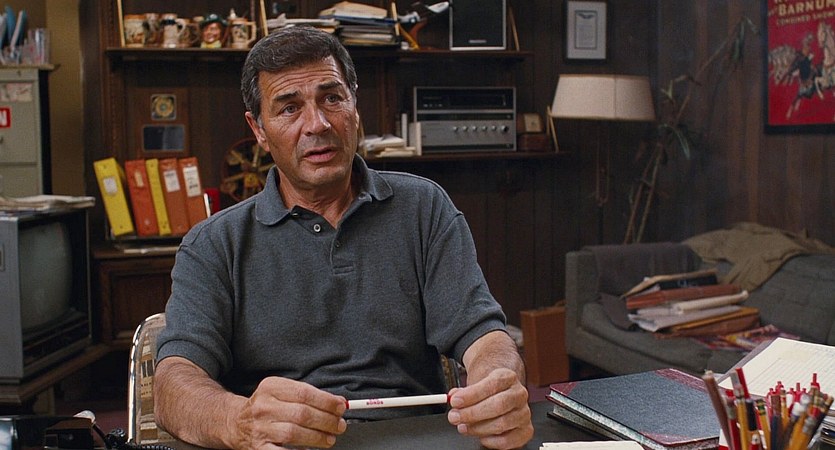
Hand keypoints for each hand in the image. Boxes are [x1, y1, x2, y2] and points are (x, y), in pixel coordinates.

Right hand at [229, 376, 346, 448]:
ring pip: (294, 433)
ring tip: (329, 439)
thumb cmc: (267, 407)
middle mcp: (264, 406)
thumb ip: (309, 396)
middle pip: (302, 413)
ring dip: (317, 437)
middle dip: (326, 421)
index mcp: (271, 387)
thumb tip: (338, 403)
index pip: (305, 393)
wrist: (236, 423)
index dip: (326, 401)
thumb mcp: (282, 393)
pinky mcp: (259, 447)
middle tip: (339, 425)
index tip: (341, 407)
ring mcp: (260, 428)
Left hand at [446, 368, 532, 448]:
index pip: (492, 385)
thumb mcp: (475, 383)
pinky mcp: (526, 430)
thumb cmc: (487, 390)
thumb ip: (462, 391)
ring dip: (478, 428)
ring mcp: (524, 413)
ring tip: (464, 427)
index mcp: (508, 377)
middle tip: (455, 417)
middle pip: (498, 405)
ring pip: (502, 424)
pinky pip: (509, 440)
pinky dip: (492, 441)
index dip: (472, 394)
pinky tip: (481, 436)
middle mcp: (519, 394)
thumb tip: (453, 397)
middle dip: (472, 413)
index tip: (455, 401)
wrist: (502, 393)